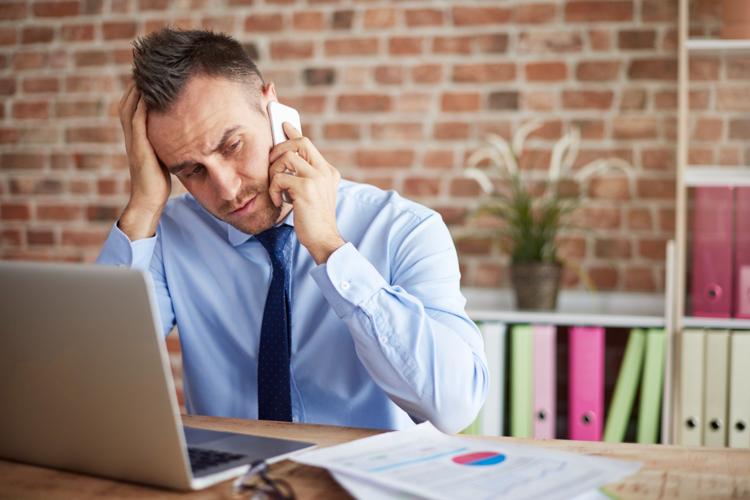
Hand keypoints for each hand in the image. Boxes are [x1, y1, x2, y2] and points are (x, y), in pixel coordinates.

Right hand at [118, 82, 170, 239]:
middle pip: (128, 100)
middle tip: (144, 65)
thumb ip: (166, 139)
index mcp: (136, 135)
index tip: (148, 73)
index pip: (133, 105)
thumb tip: (180, 129)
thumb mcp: (164, 153)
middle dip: (135, 83)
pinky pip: (137, 121)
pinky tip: (146, 93)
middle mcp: (131, 135)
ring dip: (135, 89)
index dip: (138, 89)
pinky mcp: (139, 147)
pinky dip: (140, 106)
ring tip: (143, 72)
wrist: (149, 200)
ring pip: (129, 107)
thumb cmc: (159, 179)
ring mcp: (133, 140)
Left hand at [268, 123, 344, 263]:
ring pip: (286, 157)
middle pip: (299, 143)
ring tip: (276, 189)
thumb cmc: (313, 218)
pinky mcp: (306, 188)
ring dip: (274, 172)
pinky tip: (277, 202)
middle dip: (279, 150)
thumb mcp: (313, 193)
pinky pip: (279, 178)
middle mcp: (324, 171)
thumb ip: (305, 176)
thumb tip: (285, 160)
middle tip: (271, 165)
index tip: (283, 125)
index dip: (294, 132)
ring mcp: (317, 178)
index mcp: (328, 171)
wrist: (323, 239)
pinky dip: (273, 190)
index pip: (308, 143)